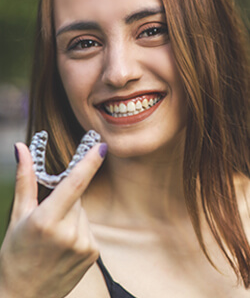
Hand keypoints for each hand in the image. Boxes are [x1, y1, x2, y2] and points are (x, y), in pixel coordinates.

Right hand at [0, 141, 106, 297]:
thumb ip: (24, 179)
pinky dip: (79, 230)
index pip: (75, 184)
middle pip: (77, 197)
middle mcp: (69, 233)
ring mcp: (84, 245)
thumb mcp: (18, 215)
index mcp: (47, 220)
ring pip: (83, 212)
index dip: (90, 162)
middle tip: (48, 217)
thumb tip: (22, 148)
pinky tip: (64, 245)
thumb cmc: (15, 254)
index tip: (101, 146)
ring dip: (72, 216)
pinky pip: (89, 228)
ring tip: (55, 237)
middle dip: (66, 199)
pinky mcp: (93, 253)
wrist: (22, 297)